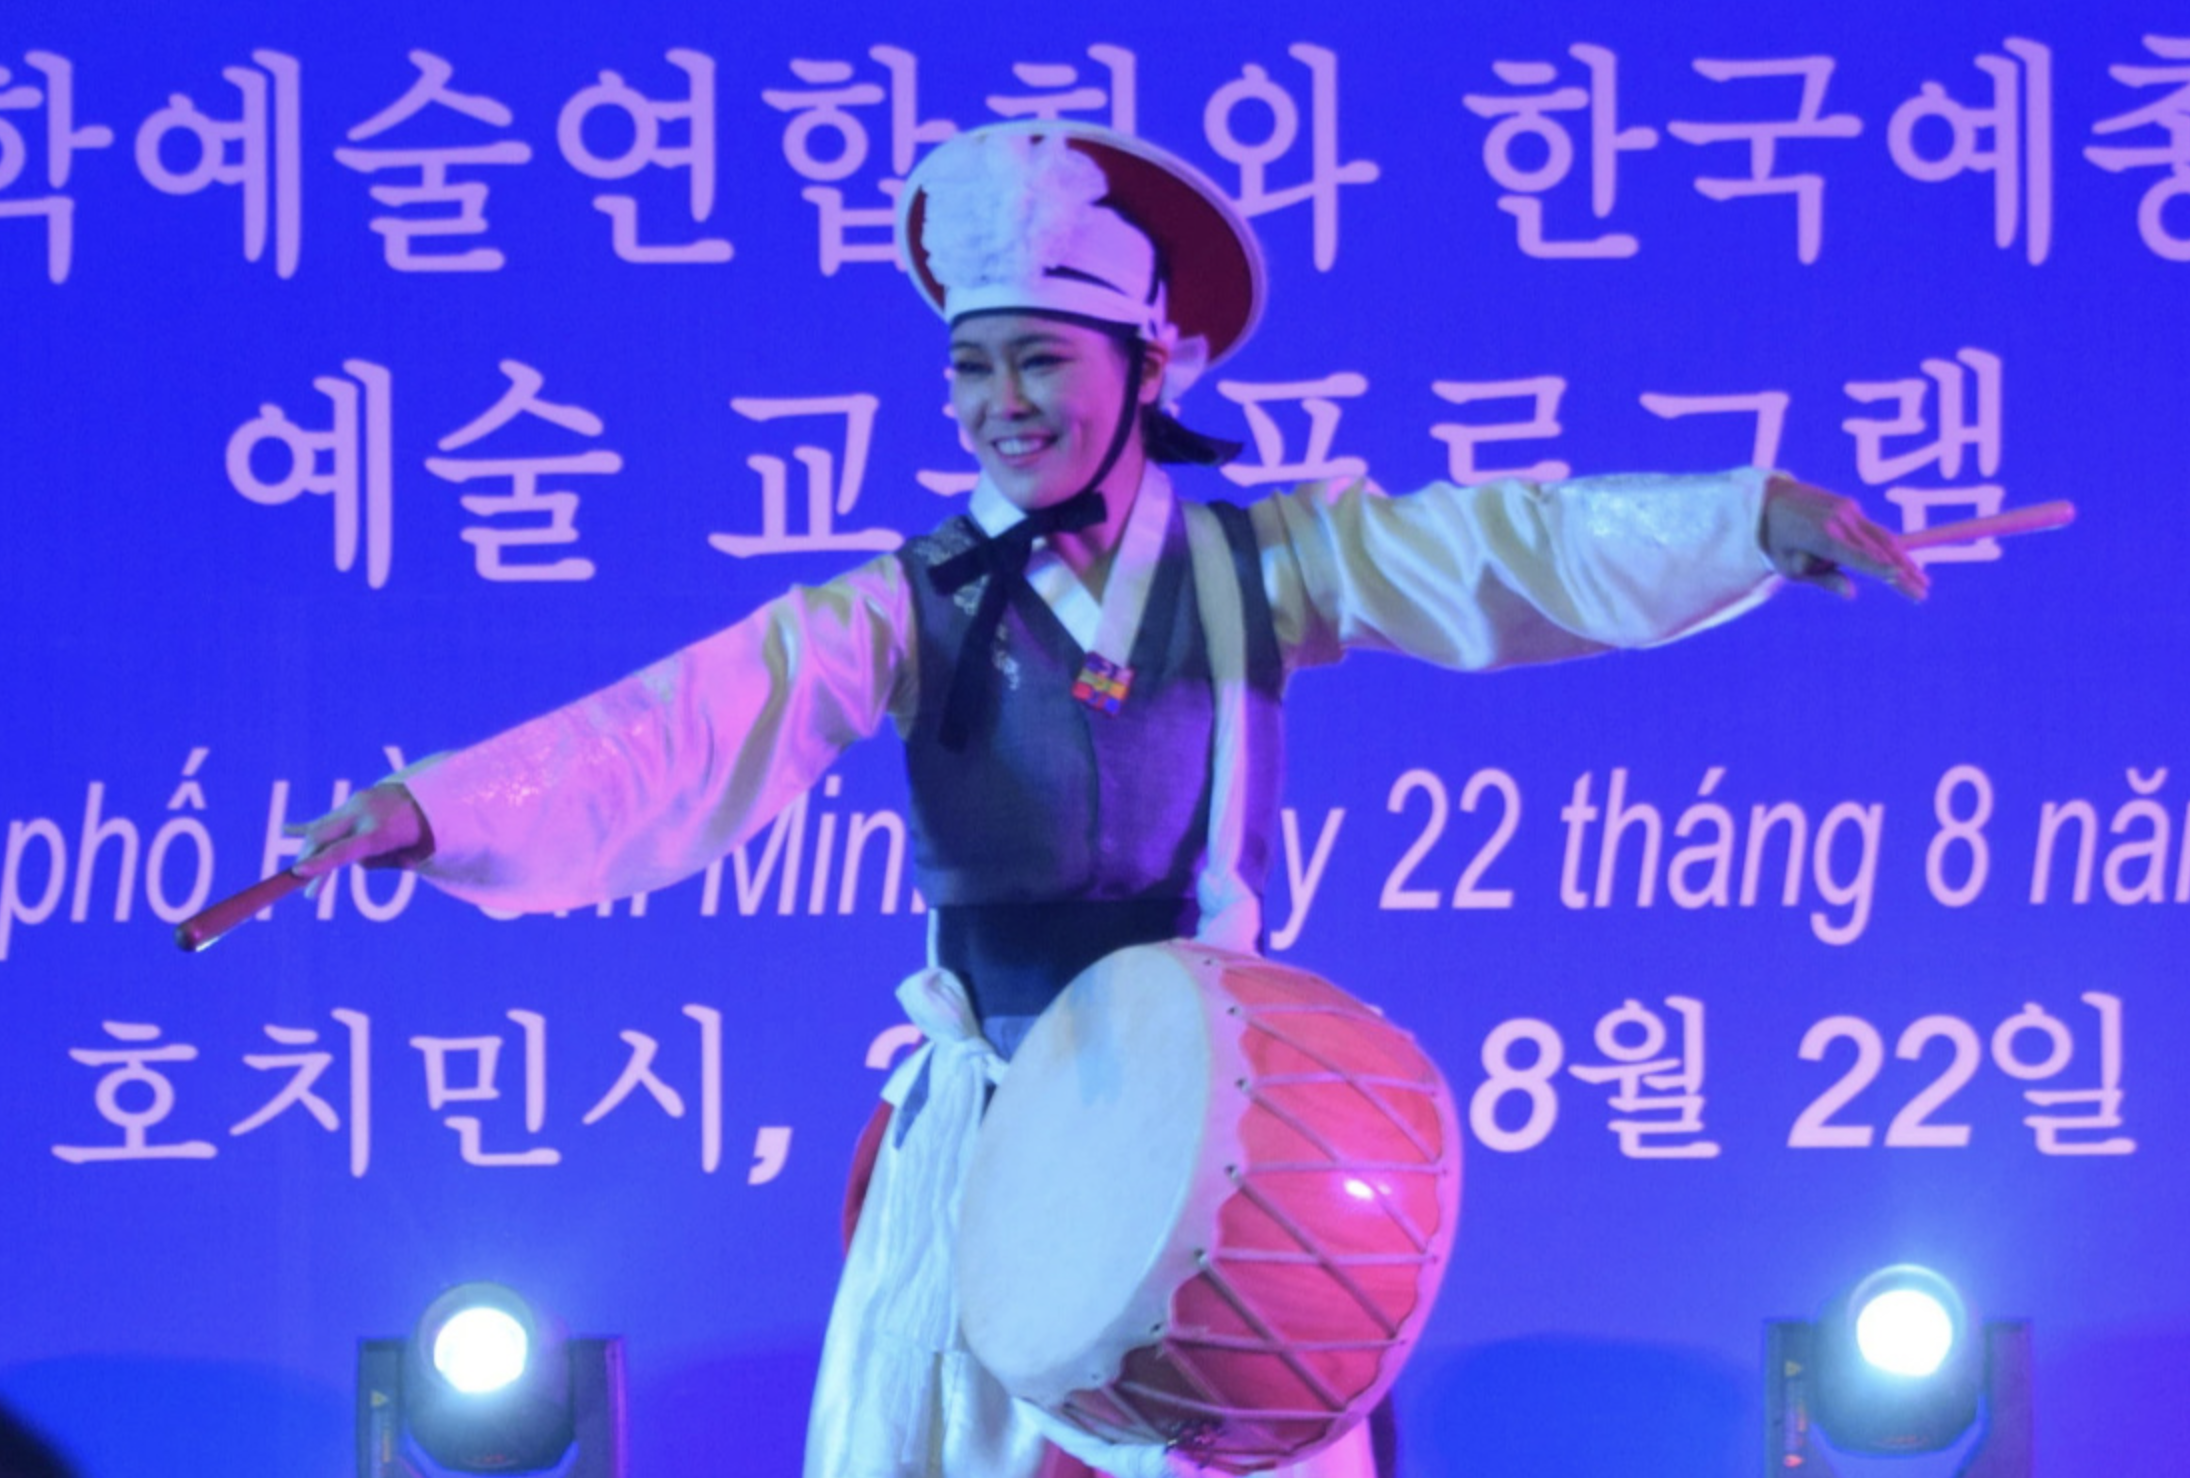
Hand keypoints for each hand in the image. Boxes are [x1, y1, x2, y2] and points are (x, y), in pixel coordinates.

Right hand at [288, 781, 432, 893]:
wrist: (430, 794)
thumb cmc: (422, 833)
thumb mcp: (410, 855)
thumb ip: (380, 862)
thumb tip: (355, 863)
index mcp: (381, 831)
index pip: (346, 849)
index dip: (321, 863)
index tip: (298, 872)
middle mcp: (365, 814)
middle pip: (325, 838)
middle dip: (310, 862)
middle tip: (306, 892)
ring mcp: (356, 804)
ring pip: (323, 830)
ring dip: (312, 852)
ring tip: (303, 873)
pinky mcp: (352, 802)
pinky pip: (327, 819)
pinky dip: (308, 827)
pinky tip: (286, 830)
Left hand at [1761, 474, 1929, 602]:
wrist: (1769, 500)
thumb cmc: (1776, 542)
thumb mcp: (1790, 568)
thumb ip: (1823, 580)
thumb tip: (1852, 594)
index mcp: (1822, 537)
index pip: (1856, 556)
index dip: (1879, 568)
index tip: (1899, 577)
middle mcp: (1839, 520)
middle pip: (1878, 551)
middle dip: (1902, 574)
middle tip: (1923, 594)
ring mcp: (1847, 509)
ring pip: (1883, 538)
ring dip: (1905, 560)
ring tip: (1923, 581)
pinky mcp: (1850, 506)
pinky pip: (1874, 530)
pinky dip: (1890, 548)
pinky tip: (1905, 565)